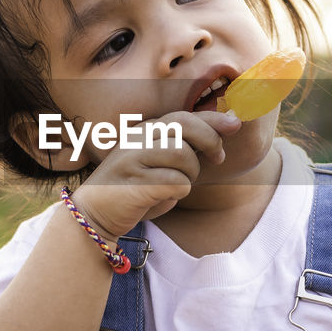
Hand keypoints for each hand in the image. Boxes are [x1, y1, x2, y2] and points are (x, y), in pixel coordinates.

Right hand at [69, 110, 240, 239]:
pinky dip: (178, 192)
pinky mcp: (134, 182)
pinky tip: (165, 197)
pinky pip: (175, 182)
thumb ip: (183, 149)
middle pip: (185, 126)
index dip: (213, 119)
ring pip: (183, 155)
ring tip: (180, 183)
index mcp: (145, 130)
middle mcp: (138, 138)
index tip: (235, 124)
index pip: (184, 116)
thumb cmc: (136, 189)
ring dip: (191, 173)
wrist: (96, 213)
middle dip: (210, 140)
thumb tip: (221, 138)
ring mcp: (133, 158)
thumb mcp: (160, 164)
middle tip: (218, 158)